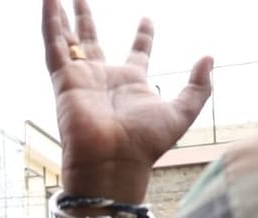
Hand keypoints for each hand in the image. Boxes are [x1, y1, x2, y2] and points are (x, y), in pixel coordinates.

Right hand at [42, 0, 211, 198]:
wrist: (113, 162)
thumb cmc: (145, 145)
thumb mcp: (182, 113)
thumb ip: (197, 87)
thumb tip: (208, 58)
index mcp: (131, 84)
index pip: (138, 53)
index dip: (144, 35)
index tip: (147, 19)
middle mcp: (103, 79)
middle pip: (92, 41)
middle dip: (86, 19)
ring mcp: (81, 78)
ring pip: (67, 39)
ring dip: (61, 16)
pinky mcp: (64, 80)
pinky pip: (54, 45)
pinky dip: (49, 22)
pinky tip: (48, 0)